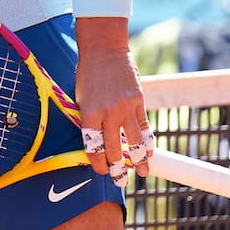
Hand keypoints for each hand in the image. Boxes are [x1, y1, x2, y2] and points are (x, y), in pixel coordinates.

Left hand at [75, 18, 150, 183]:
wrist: (104, 49)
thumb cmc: (87, 73)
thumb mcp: (80, 96)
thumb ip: (88, 118)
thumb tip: (95, 141)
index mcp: (88, 112)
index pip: (93, 145)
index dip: (97, 162)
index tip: (100, 171)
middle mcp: (108, 112)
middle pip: (113, 148)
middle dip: (117, 167)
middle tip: (119, 180)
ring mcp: (125, 107)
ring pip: (133, 141)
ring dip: (138, 160)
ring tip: (143, 173)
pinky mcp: (138, 101)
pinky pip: (144, 127)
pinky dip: (147, 142)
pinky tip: (149, 152)